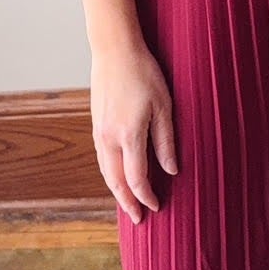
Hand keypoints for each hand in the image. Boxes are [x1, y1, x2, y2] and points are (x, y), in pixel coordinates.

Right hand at [89, 39, 176, 225]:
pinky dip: (109, 174)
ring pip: (105, 171)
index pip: (136, 178)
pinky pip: (101, 158)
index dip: (146, 196)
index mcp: (128, 135)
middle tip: (138, 219)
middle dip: (127, 202)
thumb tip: (172, 170)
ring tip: (128, 203)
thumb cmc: (144, 73)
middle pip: (115, 181)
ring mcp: (99, 131)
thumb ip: (166, 141)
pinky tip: (117, 176)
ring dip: (116, 190)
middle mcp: (109, 138)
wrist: (114, 50)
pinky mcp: (96, 124)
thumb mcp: (164, 106)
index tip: (157, 207)